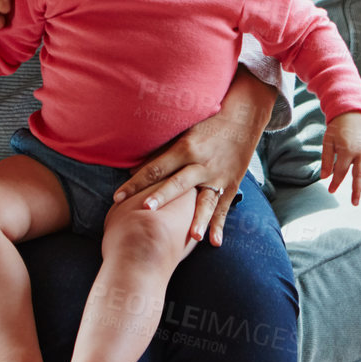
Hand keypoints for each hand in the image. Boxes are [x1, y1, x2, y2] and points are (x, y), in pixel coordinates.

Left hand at [111, 68, 273, 246]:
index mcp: (185, 148)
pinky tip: (214, 243)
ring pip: (206, 200)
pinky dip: (219, 225)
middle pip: (178, 183)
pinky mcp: (230, 185)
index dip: (136, 182)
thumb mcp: (182, 133)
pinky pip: (223, 208)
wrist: (242, 118)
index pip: (155, 168)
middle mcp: (201, 164)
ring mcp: (217, 176)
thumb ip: (159, 153)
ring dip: (198, 218)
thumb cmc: (206, 125)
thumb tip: (131, 170)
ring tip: (192, 237)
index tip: (118, 197)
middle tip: (146, 210)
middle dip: (162, 197)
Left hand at [321, 113, 360, 204]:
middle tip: (355, 203)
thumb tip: (324, 177)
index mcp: (347, 150)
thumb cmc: (337, 126)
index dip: (335, 182)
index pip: (341, 172)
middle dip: (357, 190)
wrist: (352, 110)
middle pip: (359, 175)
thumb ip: (327, 159)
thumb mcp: (328, 141)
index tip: (331, 191)